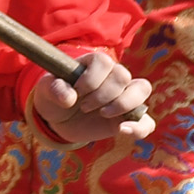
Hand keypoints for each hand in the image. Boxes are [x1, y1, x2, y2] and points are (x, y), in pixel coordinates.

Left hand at [30, 51, 155, 144]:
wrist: (58, 118)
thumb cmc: (54, 96)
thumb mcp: (46, 90)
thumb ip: (54, 89)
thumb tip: (69, 97)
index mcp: (95, 63)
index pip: (104, 63)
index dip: (91, 79)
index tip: (76, 92)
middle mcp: (113, 76)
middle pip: (123, 76)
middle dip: (102, 95)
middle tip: (83, 107)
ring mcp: (124, 96)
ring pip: (142, 89)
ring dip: (122, 104)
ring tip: (103, 114)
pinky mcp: (128, 118)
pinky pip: (147, 122)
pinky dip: (138, 127)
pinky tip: (121, 130)